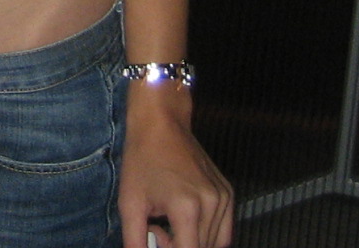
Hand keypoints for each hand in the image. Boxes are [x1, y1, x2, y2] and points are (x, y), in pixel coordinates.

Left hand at [121, 94, 232, 247]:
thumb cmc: (142, 159)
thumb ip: (135, 240)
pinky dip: (205, 235)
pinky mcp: (228, 194)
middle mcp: (212, 204)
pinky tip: (183, 218)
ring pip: (216, 244)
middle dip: (177, 247)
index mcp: (186, 208)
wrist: (161, 122)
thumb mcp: (130, 203)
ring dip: (192, 243)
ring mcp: (224, 199)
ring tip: (168, 223)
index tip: (157, 240)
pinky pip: (223, 231)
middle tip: (157, 229)